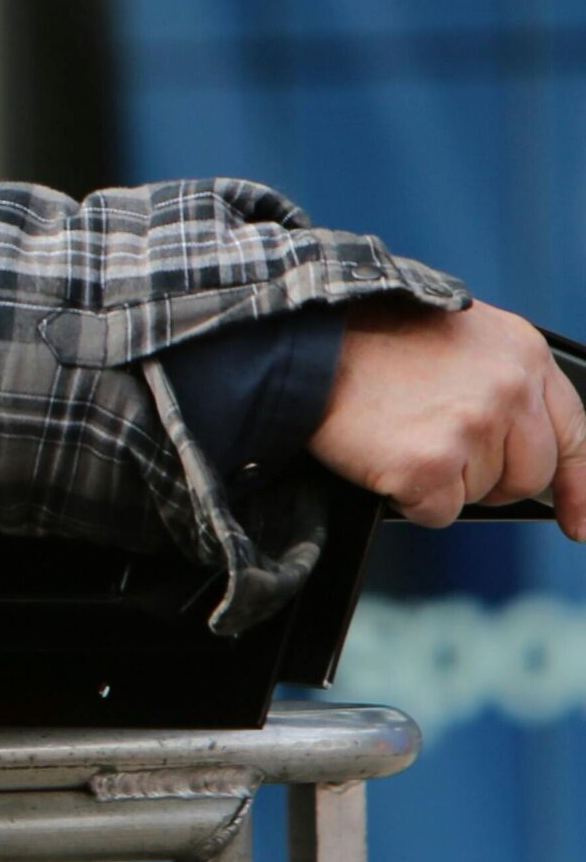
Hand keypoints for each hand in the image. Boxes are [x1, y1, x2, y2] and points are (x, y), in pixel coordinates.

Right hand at [309, 300, 585, 540]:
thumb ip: (501, 385)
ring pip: (479, 495)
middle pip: (527, 476)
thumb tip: (522, 448)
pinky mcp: (430, 465)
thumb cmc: (368, 339)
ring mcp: (472, 428)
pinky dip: (407, 496)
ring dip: (439, 480)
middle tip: (435, 450)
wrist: (304, 338)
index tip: (578, 524)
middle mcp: (509, 390)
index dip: (579, 486)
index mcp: (522, 354)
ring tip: (399, 432)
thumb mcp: (458, 340)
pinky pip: (437, 512)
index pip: (574, 434)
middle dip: (485, 478)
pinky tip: (383, 453)